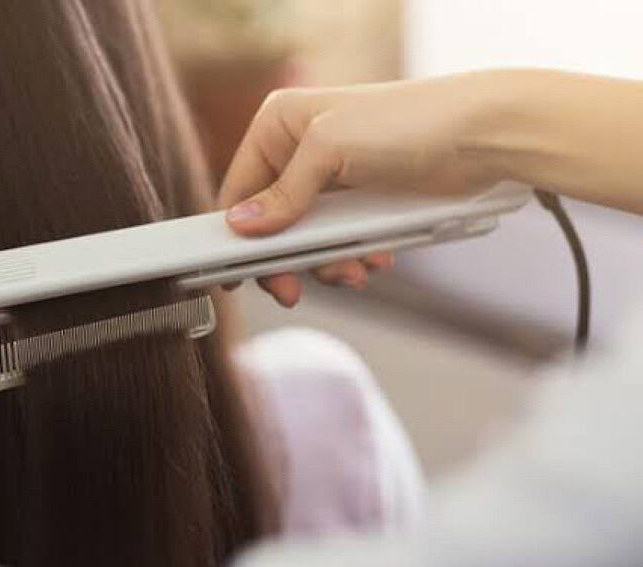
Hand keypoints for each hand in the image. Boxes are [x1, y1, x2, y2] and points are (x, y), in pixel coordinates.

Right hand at [218, 73, 502, 305]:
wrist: (485, 135)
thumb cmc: (409, 122)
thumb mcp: (330, 150)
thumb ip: (283, 193)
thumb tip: (242, 225)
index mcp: (280, 124)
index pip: (239, 188)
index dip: (235, 234)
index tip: (234, 273)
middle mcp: (300, 151)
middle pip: (270, 224)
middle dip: (287, 259)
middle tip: (292, 290)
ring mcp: (332, 180)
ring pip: (306, 241)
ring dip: (326, 265)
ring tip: (355, 271)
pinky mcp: (361, 204)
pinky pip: (339, 244)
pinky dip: (351, 259)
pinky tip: (373, 261)